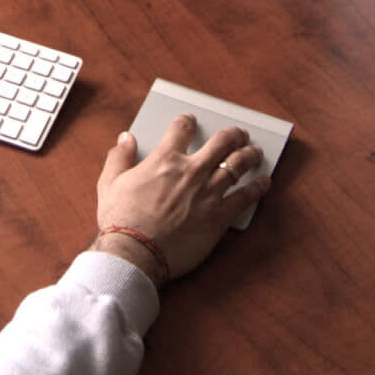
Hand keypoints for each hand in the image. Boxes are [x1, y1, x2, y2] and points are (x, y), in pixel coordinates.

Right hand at [91, 116, 270, 286]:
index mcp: (165, 159)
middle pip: (221, 142)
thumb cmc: (121, 220)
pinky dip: (258, 187)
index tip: (190, 121)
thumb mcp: (110, 183)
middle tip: (238, 134)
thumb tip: (126, 139)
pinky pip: (246, 196)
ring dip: (249, 155)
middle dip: (232, 134)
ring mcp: (208, 192)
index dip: (187, 121)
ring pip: (238, 165)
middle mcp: (191, 170)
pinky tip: (264, 182)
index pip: (181, 129)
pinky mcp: (220, 216)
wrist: (135, 253)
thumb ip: (119, 157)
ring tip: (254, 152)